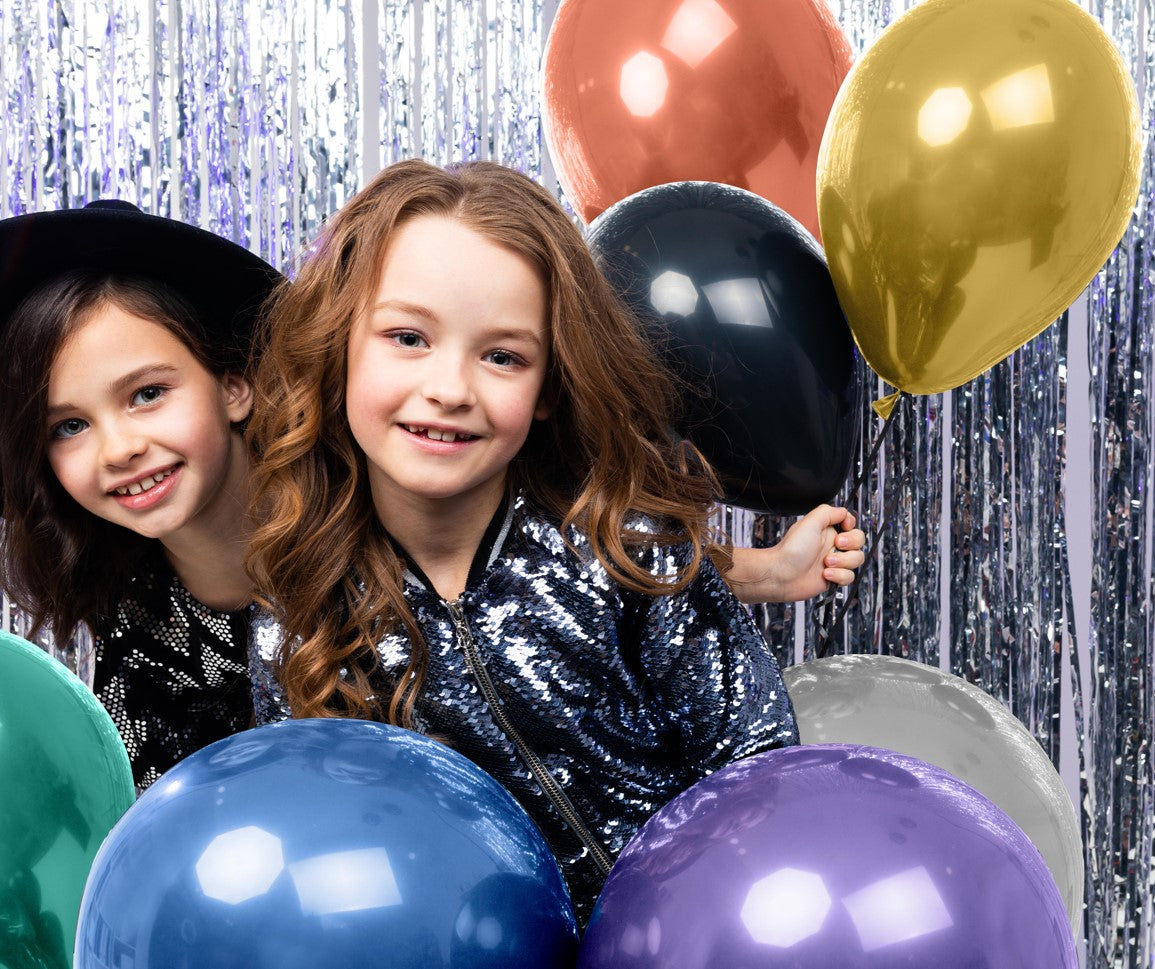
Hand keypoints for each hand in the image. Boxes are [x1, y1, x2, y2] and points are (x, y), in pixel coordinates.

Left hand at [725, 505, 865, 603]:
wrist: (781, 575)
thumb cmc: (791, 549)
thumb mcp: (810, 522)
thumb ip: (828, 512)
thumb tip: (844, 512)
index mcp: (827, 530)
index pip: (851, 525)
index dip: (851, 526)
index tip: (844, 528)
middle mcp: (832, 545)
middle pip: (858, 542)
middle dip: (850, 544)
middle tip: (836, 545)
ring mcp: (834, 562)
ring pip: (856, 560)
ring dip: (843, 561)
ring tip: (826, 562)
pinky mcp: (833, 578)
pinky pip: (849, 577)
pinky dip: (839, 576)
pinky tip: (825, 574)